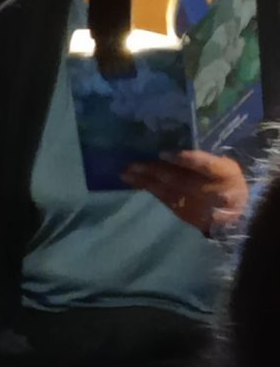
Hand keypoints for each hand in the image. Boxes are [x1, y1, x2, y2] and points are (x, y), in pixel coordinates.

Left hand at [122, 149, 248, 232]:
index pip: (204, 165)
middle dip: (154, 171)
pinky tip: (137, 183)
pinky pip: (167, 201)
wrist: (239, 214)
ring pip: (170, 193)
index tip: (162, 152)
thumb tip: (172, 150)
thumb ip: (203, 158)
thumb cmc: (227, 180)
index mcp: (225, 173)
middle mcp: (212, 192)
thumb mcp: (225, 165)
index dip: (184, 159)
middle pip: (180, 180)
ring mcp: (200, 207)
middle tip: (132, 164)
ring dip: (146, 183)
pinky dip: (151, 191)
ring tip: (127, 174)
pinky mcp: (189, 216)